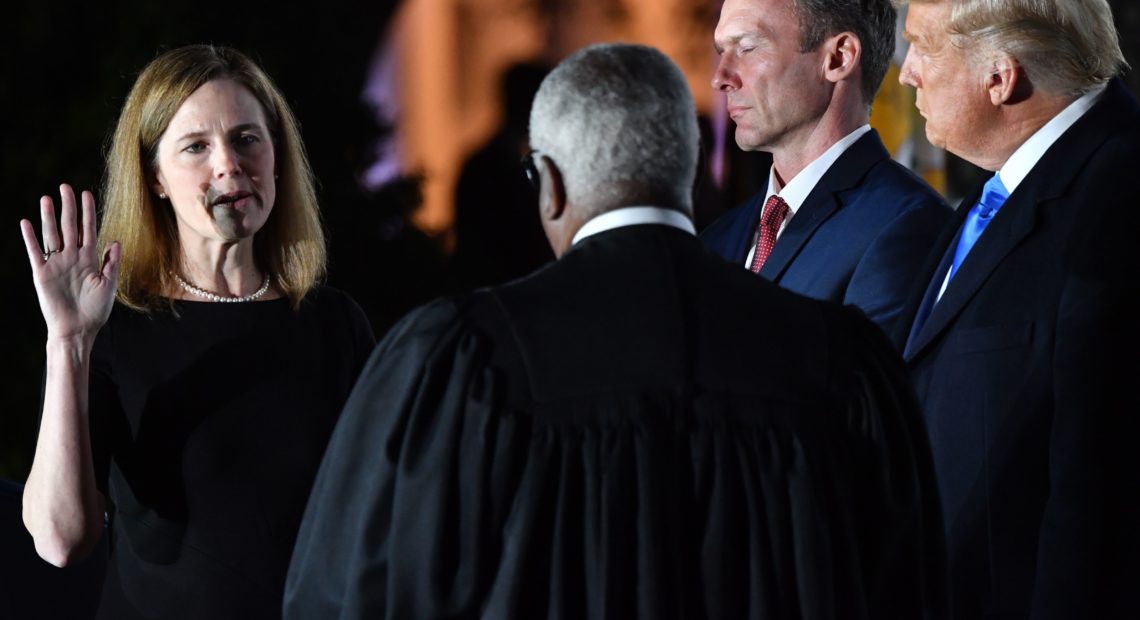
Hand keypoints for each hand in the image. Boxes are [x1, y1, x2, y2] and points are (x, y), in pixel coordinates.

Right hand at [20, 184, 120, 344]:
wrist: (79, 329)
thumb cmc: (96, 310)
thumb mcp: (109, 284)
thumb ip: (111, 262)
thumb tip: (116, 241)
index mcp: (89, 259)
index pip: (88, 229)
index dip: (88, 212)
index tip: (87, 193)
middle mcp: (72, 257)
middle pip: (69, 227)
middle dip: (69, 207)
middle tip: (66, 187)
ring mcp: (57, 264)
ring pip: (52, 235)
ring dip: (49, 217)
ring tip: (47, 199)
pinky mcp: (43, 274)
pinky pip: (35, 252)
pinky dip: (30, 238)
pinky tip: (26, 222)